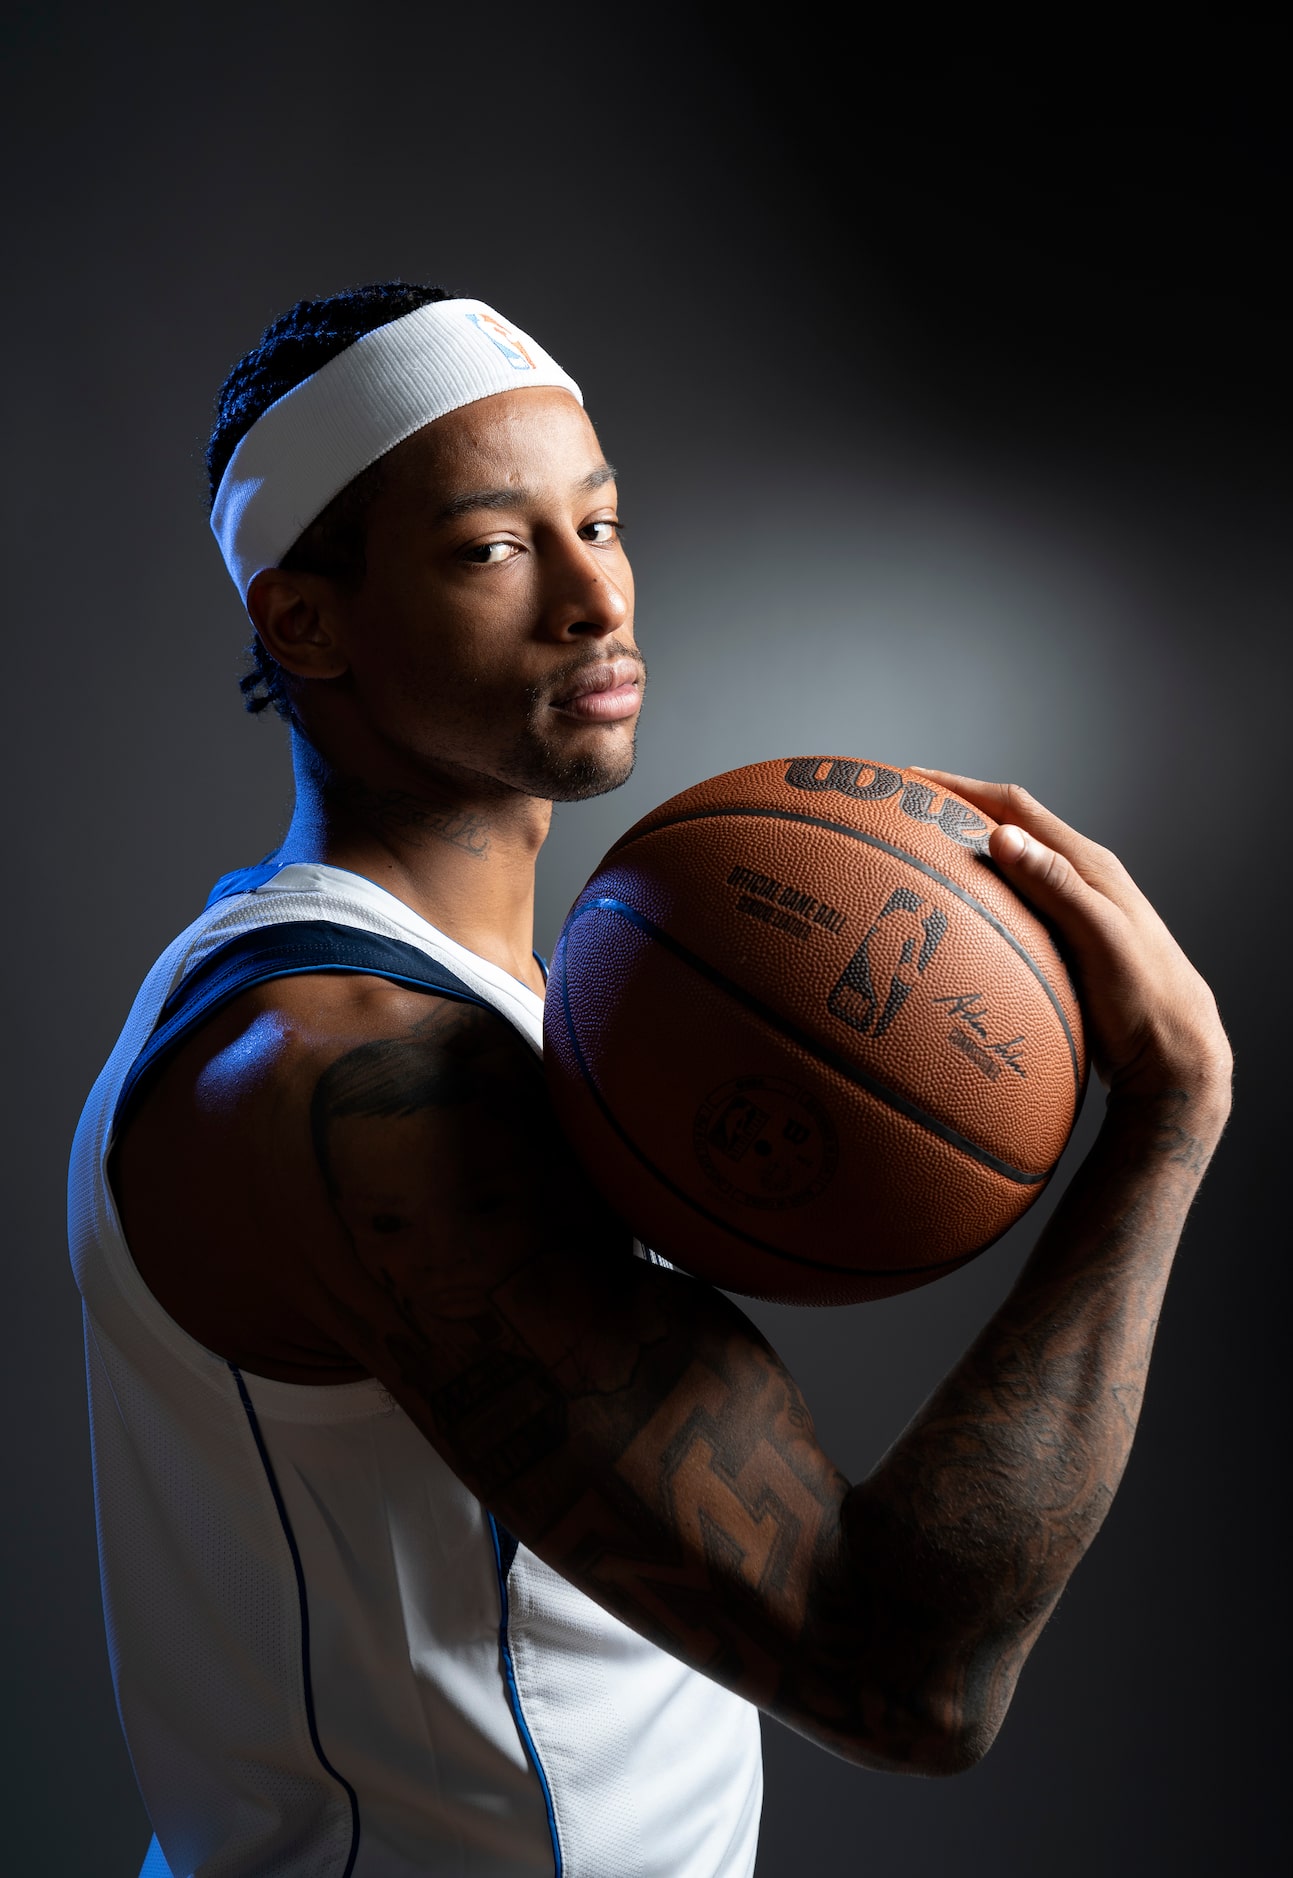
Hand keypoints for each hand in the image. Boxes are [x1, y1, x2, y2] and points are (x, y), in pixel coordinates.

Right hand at [908, 770, 1231, 1113]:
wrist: (1175, 1057)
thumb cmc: (1146, 999)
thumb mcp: (1100, 938)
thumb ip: (1055, 885)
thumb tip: (1001, 836)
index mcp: (1087, 864)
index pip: (1014, 807)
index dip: (960, 787)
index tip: (909, 780)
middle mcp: (1077, 879)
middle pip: (1007, 831)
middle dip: (954, 814)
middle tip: (900, 816)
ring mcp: (1070, 912)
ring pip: (1007, 871)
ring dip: (963, 858)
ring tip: (913, 864)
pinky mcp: (1063, 945)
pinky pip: (1010, 909)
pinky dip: (976, 902)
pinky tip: (951, 923)